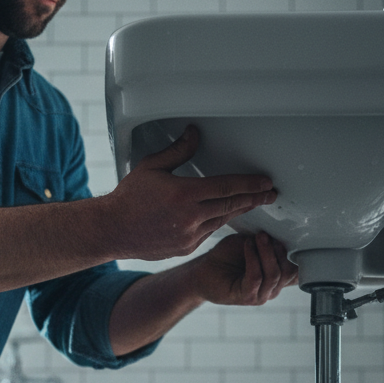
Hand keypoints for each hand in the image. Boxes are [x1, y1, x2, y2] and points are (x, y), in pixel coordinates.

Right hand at [102, 125, 276, 260]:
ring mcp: (188, 236)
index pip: (227, 187)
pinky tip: (224, 216)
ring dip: (238, 210)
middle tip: (271, 195)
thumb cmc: (128, 199)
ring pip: (221, 221)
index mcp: (184, 195)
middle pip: (231, 205)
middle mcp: (190, 218)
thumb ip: (178, 151)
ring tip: (252, 203)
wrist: (112, 231)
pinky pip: (208, 233)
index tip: (266, 182)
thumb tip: (194, 134)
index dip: (250, 184)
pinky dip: (217, 223)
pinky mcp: (184, 248)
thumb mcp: (152, 167)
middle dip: (254, 199)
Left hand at [189, 232, 297, 305]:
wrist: (204, 271)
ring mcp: (261, 295)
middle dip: (279, 250)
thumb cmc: (228, 256)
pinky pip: (256, 277)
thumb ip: (270, 241)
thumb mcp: (253, 242)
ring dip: (266, 253)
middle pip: (288, 271)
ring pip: (274, 274)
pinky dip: (253, 259)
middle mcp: (273, 288)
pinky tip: (247, 246)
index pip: (298, 270)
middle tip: (266, 235)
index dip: (302, 256)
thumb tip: (285, 233)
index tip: (297, 237)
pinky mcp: (246, 297)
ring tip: (257, 238)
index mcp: (278, 277)